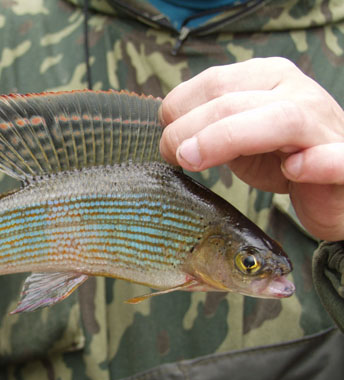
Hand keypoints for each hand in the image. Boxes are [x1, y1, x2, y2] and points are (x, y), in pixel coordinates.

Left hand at [159, 57, 343, 240]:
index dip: (178, 111)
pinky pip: (335, 159)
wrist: (335, 187)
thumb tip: (168, 135)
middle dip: (189, 129)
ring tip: (193, 159)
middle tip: (172, 156)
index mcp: (267, 78)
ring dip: (227, 138)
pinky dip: (316, 162)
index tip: (166, 142)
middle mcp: (297, 93)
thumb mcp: (237, 137)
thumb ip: (207, 128)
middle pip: (232, 101)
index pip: (212, 82)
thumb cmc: (282, 158)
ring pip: (279, 120)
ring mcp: (323, 127)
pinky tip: (293, 169)